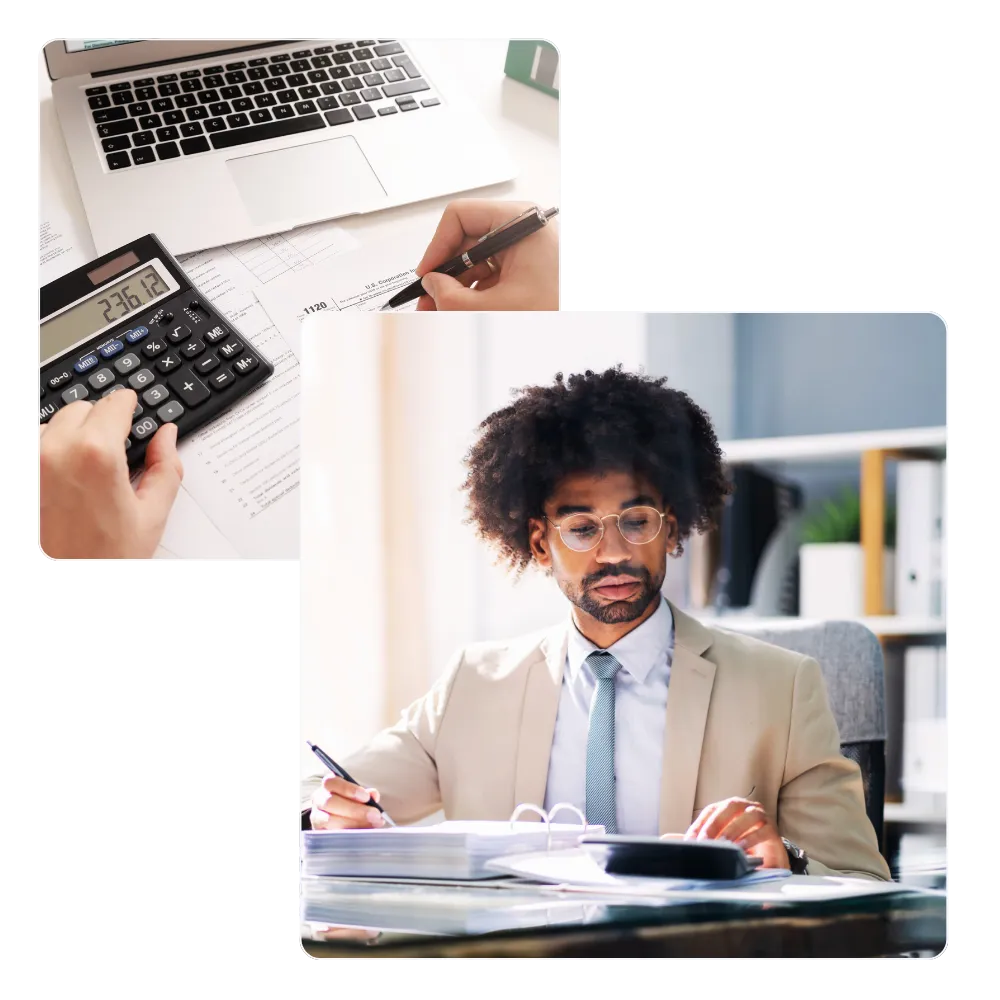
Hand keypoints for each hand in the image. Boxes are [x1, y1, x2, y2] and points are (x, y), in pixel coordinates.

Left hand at [40, 389, 183, 558]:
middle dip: (102, 421)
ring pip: (53, 425)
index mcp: (97, 456)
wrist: (69, 576)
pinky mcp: (25, 476)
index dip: (129, 403)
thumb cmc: (105, 558)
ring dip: (72, 434)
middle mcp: (56, 452)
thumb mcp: (151, 515)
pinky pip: (35, 446)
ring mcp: (32, 464)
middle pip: (82, 409)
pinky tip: (66, 475)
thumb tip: (166, 437)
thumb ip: (165, 468)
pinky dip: (50, 450)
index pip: (114, 404)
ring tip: (89, 466)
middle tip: (116, 447)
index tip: (132, 403)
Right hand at [309, 775, 384, 829]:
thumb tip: (373, 795)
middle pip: (330, 802)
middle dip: (354, 809)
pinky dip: (346, 834)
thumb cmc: (352, 804)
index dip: (348, 789)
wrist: (342, 821)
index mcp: (329, 785)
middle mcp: (319, 799)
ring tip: (371, 825)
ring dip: (352, 823)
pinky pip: (330, 834)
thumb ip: (367, 795)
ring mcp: (316, 817)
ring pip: (329, 820)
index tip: (366, 797)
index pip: (332, 782)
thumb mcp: (360, 797)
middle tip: (374, 815)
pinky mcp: (318, 833)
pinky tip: (360, 833)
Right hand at [415, 199, 557, 310]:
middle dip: (445, 274)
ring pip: (476, 262)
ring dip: (457, 287)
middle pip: (466, 241)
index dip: (437, 246)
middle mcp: (522, 230)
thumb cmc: (559, 313)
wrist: (588, 332)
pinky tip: (461, 311)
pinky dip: (473, 293)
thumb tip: (431, 286)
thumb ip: (453, 297)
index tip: (427, 273)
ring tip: (443, 312)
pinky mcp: (527, 268)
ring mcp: (525, 249)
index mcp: (520, 223)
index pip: (461, 216)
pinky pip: (490, 274)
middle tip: (429, 300)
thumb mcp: (495, 308)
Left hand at [685, 797, 789, 869]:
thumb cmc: (740, 846)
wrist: (768, 858)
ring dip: (733, 830)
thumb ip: (696, 839)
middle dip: (715, 824)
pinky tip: (741, 848)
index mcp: (728, 807)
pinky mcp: (772, 830)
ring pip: (748, 815)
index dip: (700, 824)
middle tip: (706, 842)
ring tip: (724, 845)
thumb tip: (666, 839)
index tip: (691, 841)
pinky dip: (750, 838)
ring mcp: (760, 816)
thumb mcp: (717, 843)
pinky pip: (763, 830)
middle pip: (729, 806)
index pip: (711, 810)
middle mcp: (744, 807)